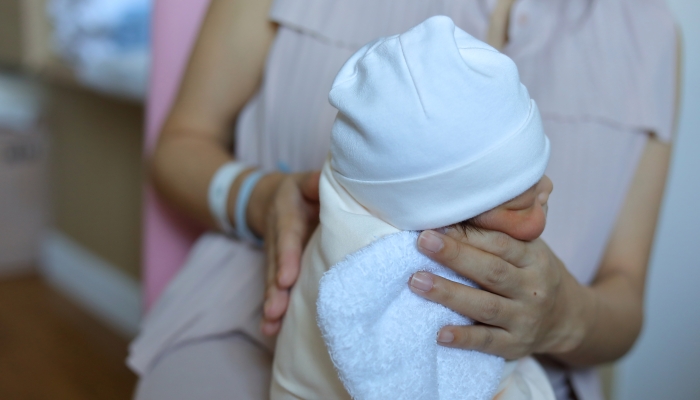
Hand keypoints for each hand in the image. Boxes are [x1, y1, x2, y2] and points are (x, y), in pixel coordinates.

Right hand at [255, 171, 319, 335]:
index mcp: (287, 213)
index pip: (287, 234)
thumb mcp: (306, 181)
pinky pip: (274, 288)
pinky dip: (272, 309)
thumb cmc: (299, 191)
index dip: (286, 256)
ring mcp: (276, 255)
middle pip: (275, 263)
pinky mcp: (277, 269)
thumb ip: (315, 182)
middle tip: (276, 309)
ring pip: (272, 280)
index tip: (288, 277)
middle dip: (275, 288)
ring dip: (271, 302)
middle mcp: (279, 237)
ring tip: (271, 323)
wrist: (270, 198)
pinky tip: (271, 330)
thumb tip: (334, 179)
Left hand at [409, 228, 591, 359]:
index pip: (500, 243)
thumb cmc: (534, 274)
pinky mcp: (514, 345)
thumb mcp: (530, 249)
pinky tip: (439, 333)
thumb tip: (461, 206)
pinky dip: (464, 338)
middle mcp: (532, 288)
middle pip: (491, 271)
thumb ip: (502, 231)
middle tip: (423, 242)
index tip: (437, 224)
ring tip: (417, 281)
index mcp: (535, 258)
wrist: (567, 319)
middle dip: (454, 255)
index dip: (467, 234)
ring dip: (449, 293)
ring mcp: (524, 319)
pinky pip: (487, 342)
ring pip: (485, 306)